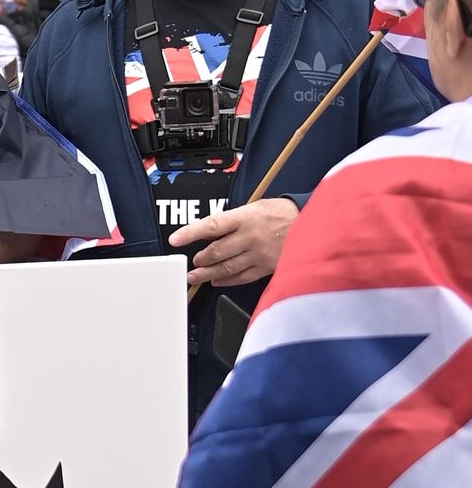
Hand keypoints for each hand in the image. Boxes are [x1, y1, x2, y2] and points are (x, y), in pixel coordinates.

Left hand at [168, 198, 297, 286]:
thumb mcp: (256, 207)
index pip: (211, 225)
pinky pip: (241, 277)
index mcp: (246, 217)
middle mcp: (250, 237)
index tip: (175, 239)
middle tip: (191, 262)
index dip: (190, 233)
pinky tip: (217, 281)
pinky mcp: (266, 267)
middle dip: (200, 259)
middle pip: (216, 251)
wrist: (312, 225)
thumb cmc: (283, 213)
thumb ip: (233, 220)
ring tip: (196, 275)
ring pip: (226, 267)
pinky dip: (227, 280)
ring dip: (207, 273)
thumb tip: (210, 230)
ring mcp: (258, 254)